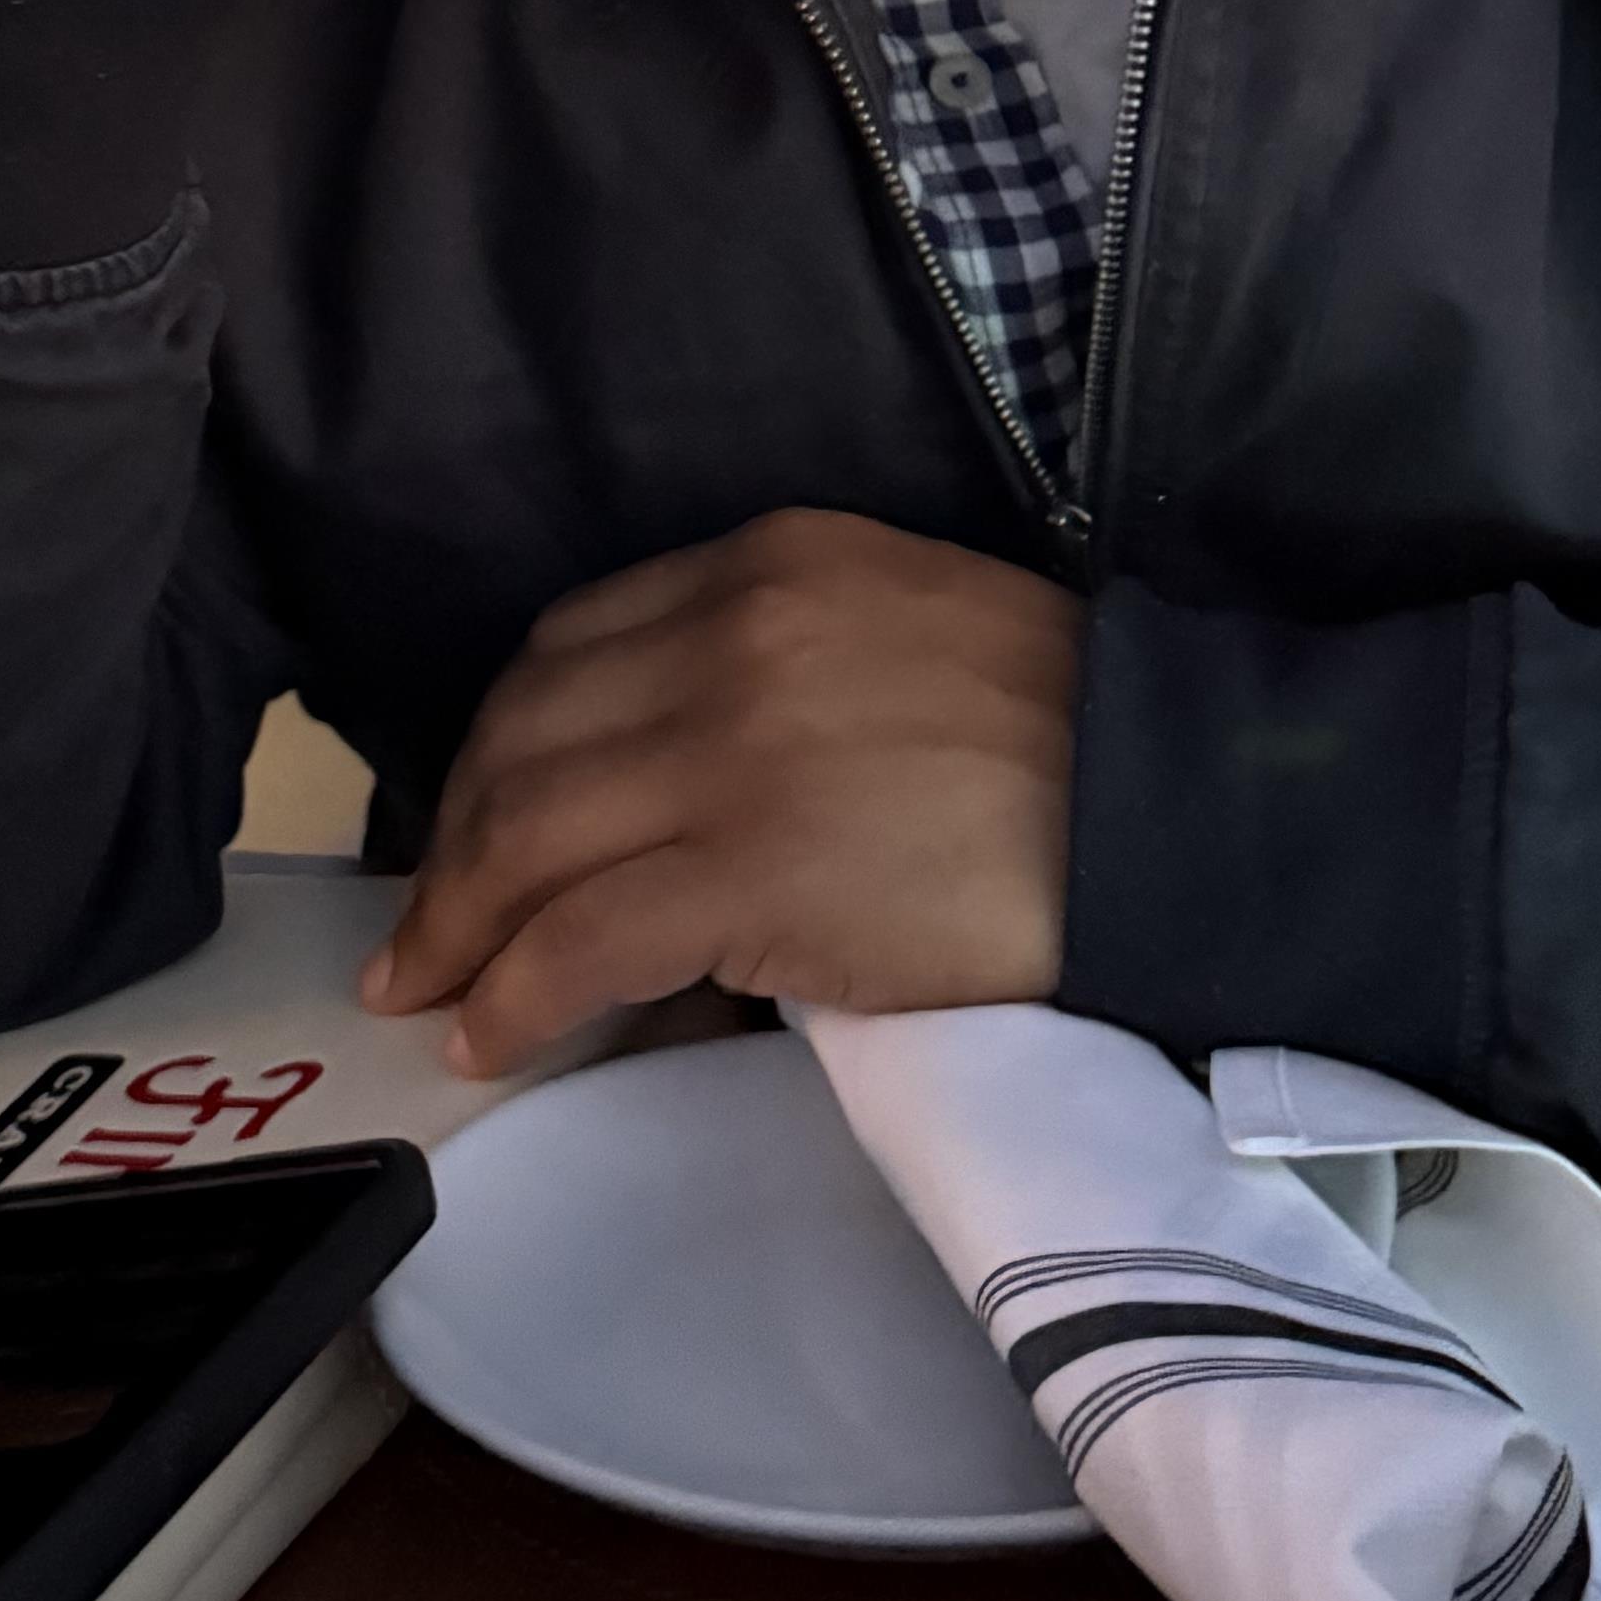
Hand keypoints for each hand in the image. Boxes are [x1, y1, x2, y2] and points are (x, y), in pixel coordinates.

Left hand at [361, 510, 1078, 1072]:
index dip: (501, 744)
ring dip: (458, 930)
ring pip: (528, 842)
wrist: (1177, 807)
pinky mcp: (751, 873)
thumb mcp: (905, 630)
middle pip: (525, 743)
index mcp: (768, 564)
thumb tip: (678, 775)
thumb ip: (781, 662)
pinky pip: (582, 940)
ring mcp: (733, 754)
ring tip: (431, 992)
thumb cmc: (1071, 740)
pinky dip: (515, 994)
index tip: (478, 815)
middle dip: (454, 846)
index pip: (571, 648)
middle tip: (423, 929)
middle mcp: (730, 635)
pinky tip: (492, 1037)